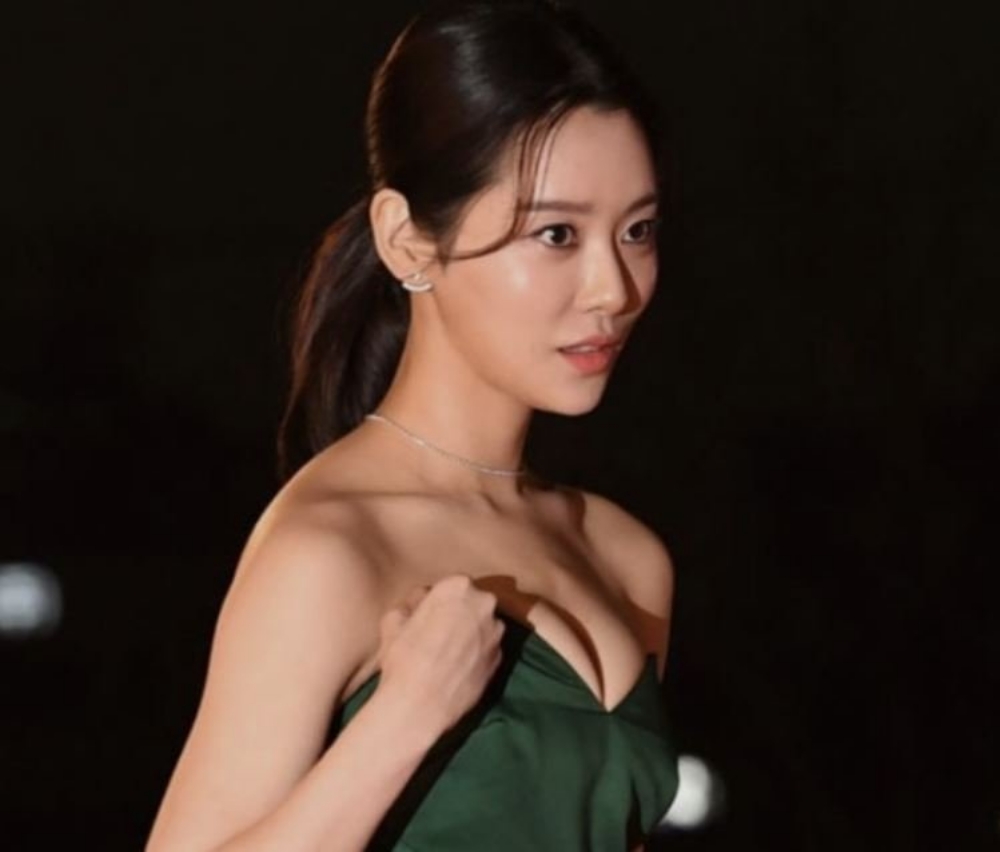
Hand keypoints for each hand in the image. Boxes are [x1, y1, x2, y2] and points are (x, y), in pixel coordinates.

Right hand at [376, 574, 504, 734]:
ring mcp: (496, 632)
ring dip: (470, 634)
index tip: (428, 616)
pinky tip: (458, 669)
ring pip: (482, 626)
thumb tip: (418, 604)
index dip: (438, 602)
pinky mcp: (500, 659)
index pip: (451, 586)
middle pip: (472, 603)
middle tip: (438, 634)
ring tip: (448, 655)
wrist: (419, 704)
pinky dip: (476, 655)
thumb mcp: (393, 620)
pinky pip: (487, 649)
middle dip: (458, 614)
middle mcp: (484, 604)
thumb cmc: (404, 656)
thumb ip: (411, 604)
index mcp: (458, 586)